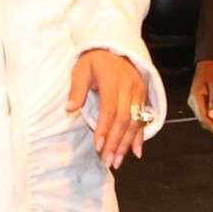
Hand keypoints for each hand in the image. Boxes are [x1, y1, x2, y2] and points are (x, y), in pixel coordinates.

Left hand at [67, 49, 148, 167]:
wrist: (115, 50)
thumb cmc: (95, 62)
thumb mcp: (81, 69)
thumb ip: (76, 88)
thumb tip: (69, 107)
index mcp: (112, 79)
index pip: (110, 108)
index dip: (104, 128)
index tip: (98, 146)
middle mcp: (129, 87)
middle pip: (124, 119)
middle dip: (115, 142)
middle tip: (107, 160)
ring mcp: (138, 93)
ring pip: (135, 122)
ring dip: (126, 144)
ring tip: (117, 161)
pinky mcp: (143, 98)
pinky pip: (143, 120)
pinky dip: (139, 137)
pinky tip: (136, 152)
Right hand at [187, 60, 212, 138]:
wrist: (208, 62)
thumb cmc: (211, 71)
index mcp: (195, 98)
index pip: (203, 117)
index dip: (212, 127)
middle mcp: (194, 102)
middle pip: (205, 120)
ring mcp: (197, 103)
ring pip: (208, 118)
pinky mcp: (202, 102)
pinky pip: (209, 114)